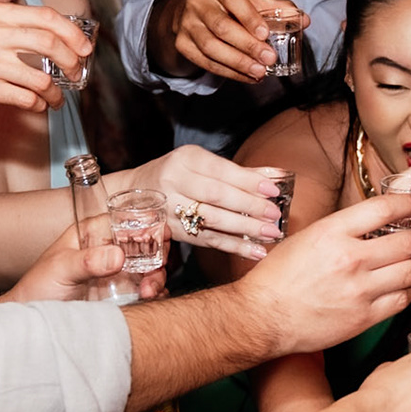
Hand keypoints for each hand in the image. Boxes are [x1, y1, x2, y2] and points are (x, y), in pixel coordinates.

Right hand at [0, 1, 91, 112]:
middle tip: (77, 73)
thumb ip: (17, 26)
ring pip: (41, 78)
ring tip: (57, 98)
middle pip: (50, 44)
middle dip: (72, 62)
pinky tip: (38, 105)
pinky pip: (26, 99)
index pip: (48, 18)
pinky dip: (39, 104)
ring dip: (57, 92)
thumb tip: (62, 38)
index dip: (73, 34)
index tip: (85, 48)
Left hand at [0, 218, 167, 303]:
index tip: (158, 242)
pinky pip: (149, 289)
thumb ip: (87, 261)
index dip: (148, 228)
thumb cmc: (39, 288)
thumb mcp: (60, 269)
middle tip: (152, 276)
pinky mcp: (123, 293)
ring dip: (157, 278)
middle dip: (157, 257)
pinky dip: (156, 294)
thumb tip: (118, 255)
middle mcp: (110, 249)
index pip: (129, 220)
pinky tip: (149, 300)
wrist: (36, 321)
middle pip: (148, 243)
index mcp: (94, 233)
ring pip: (152, 267)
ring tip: (147, 292)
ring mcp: (119, 271)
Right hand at [126, 147, 286, 258]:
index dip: (248, 182)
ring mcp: (170, 209)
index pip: (221, 171)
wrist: (133, 195)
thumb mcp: (201, 163)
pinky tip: (255, 252)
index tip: (273, 190)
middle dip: (249, 206)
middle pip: (216, 196)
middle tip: (274, 215)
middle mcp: (174, 182)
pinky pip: (207, 241)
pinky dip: (234, 247)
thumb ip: (238, 172)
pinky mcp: (172, 232)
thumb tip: (277, 175)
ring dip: (244, 229)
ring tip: (270, 234)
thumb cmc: (177, 174)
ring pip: (211, 220)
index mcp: (185, 160)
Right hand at [160, 0, 295, 81]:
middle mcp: (198, 3)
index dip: (249, 17)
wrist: (190, 11)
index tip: (265, 34)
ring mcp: (186, 24)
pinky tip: (247, 77)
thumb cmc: (228, 5)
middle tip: (269, 59)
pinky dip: (228, 72)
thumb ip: (276, 7)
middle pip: (221, 27)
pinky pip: (205, 62)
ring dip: (238, 63)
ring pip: (211, 47)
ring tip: (260, 72)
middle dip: (247, 46)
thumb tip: (304, 20)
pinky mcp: (182, 44)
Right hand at [243, 196, 410, 353]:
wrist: (262, 317)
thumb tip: (377, 219)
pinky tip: (399, 286)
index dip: (409, 204)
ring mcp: (359, 289)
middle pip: (410, 241)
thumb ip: (343, 227)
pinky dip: (407, 290)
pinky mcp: (364, 317)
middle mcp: (350, 258)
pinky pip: (403, 299)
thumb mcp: (308, 237)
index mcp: (332, 232)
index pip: (385, 208)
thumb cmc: (279, 277)